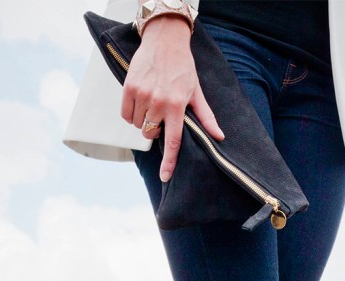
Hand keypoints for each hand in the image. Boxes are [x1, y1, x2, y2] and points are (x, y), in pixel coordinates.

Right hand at [121, 15, 223, 181]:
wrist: (164, 39)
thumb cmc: (183, 66)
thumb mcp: (196, 92)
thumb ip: (206, 117)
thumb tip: (219, 137)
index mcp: (177, 106)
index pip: (172, 142)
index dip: (169, 162)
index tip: (164, 177)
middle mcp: (158, 102)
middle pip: (150, 133)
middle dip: (154, 129)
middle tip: (161, 112)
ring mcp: (142, 95)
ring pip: (137, 125)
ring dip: (142, 120)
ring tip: (151, 102)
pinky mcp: (129, 88)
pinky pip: (125, 114)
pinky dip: (130, 113)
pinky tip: (139, 101)